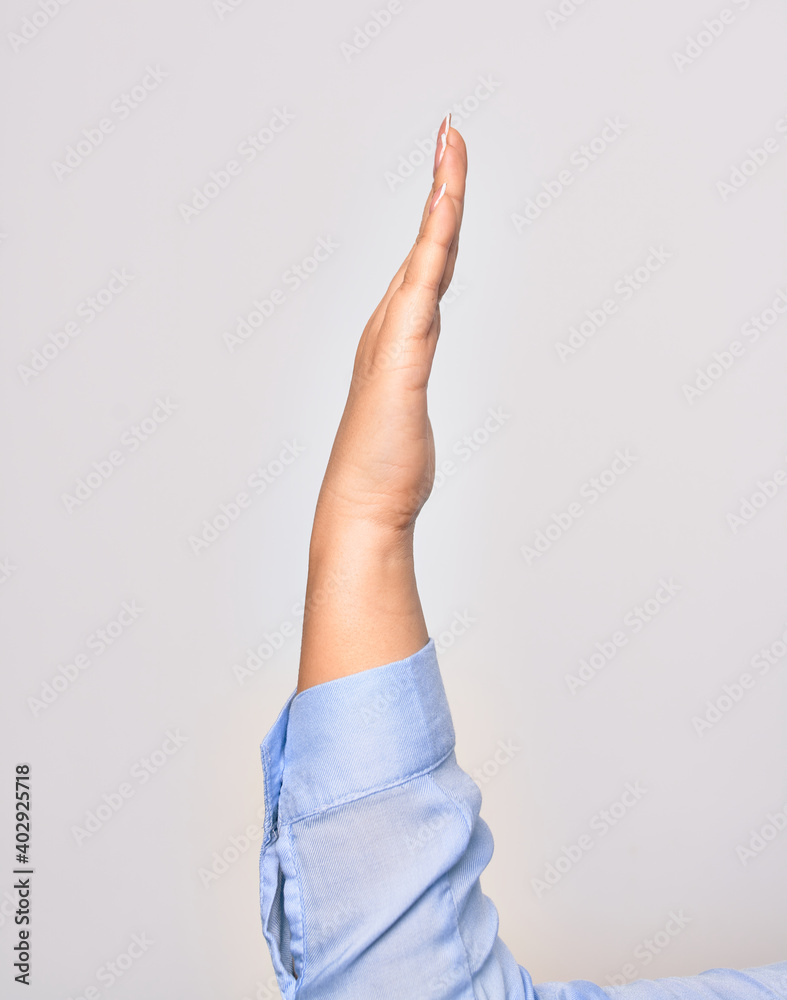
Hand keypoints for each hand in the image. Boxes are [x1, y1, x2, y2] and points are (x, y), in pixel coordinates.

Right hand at [312, 114, 467, 543]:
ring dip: (441, 196)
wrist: (362, 508)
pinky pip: (424, 280)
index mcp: (398, 339)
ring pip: (426, 251)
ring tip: (450, 146)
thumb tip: (404, 402)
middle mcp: (392, 328)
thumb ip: (406, 399)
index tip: (448, 176)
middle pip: (427, 244)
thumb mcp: (404, 423)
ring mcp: (394, 336)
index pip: (427, 267)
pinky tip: (446, 202)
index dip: (439, 220)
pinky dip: (435, 236)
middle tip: (450, 134)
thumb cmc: (383, 472)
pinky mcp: (402, 352)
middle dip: (441, 184)